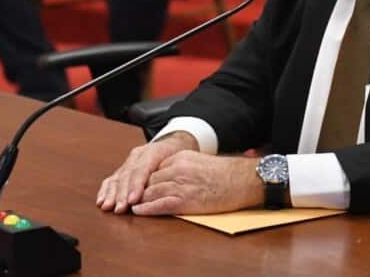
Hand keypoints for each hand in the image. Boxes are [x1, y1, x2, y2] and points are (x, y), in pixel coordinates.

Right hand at [97, 132, 198, 213]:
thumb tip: (164, 192)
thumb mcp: (181, 161)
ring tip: (108, 206)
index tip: (133, 200)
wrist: (173, 145)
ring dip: (111, 193)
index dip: (135, 185)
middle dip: (122, 193)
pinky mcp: (124, 168)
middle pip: (127, 174)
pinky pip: (112, 178)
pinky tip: (101, 201)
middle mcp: (138, 155)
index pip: (141, 169)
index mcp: (153, 151)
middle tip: (120, 208)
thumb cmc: (179, 157)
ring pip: (117, 177)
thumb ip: (172, 173)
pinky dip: (106, 190)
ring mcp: (129, 162)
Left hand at [131, 151, 262, 215]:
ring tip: (128, 206)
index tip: (136, 186)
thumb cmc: (226, 174)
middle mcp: (177, 168)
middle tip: (127, 198)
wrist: (242, 181)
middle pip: (149, 180)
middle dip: (137, 190)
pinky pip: (159, 204)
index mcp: (181, 157)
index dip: (143, 179)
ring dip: (138, 200)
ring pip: (150, 192)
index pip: (154, 168)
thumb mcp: (200, 162)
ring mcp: (180, 184)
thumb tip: (169, 177)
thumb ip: (183, 167)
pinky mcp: (184, 200)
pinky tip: (138, 211)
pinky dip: (146, 209)